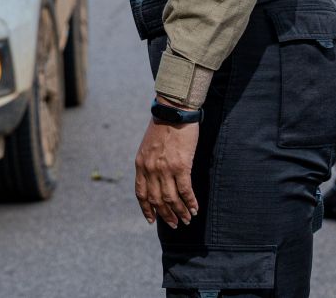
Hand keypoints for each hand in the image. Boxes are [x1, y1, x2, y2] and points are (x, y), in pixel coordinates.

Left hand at [133, 110, 199, 227]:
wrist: (174, 111)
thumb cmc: (163, 126)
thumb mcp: (148, 146)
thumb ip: (148, 163)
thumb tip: (155, 179)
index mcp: (140, 164)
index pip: (141, 193)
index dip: (147, 209)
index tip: (152, 220)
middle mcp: (150, 169)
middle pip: (157, 200)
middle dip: (166, 215)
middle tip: (174, 224)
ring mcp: (165, 169)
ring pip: (171, 199)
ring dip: (179, 212)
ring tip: (186, 219)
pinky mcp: (181, 166)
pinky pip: (185, 190)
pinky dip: (190, 202)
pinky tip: (195, 209)